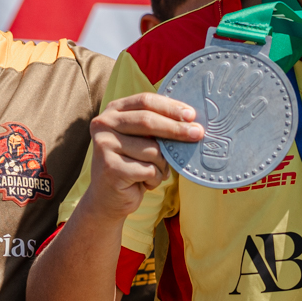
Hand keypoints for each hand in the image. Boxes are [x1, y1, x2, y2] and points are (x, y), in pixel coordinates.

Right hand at [83, 92, 201, 219]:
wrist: (108, 199)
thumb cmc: (132, 165)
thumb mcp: (142, 140)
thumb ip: (157, 127)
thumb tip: (191, 121)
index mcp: (113, 111)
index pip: (145, 101)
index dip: (170, 107)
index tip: (191, 115)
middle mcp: (103, 124)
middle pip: (148, 121)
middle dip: (176, 129)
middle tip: (198, 133)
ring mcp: (104, 145)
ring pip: (152, 150)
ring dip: (163, 165)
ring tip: (155, 172)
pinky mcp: (110, 167)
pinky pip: (149, 170)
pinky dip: (155, 179)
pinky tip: (145, 183)